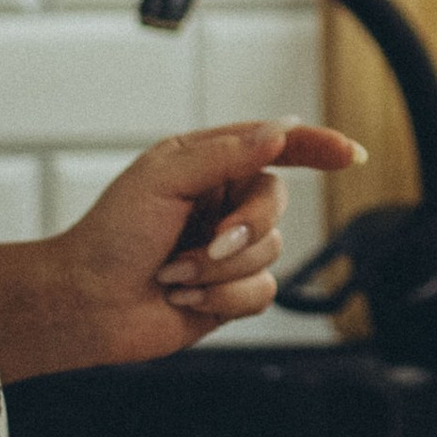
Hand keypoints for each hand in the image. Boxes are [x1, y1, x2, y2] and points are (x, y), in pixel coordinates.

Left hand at [0, 120, 366, 376]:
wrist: (87, 303)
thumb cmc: (110, 237)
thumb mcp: (162, 179)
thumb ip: (224, 154)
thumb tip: (279, 133)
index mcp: (208, 162)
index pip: (275, 145)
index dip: (316, 146)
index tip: (349, 154)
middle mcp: (224, 202)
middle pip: (276, 203)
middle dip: (243, 229)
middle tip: (205, 243)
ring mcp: (230, 248)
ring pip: (271, 252)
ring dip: (219, 270)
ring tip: (175, 275)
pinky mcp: (231, 291)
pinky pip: (262, 291)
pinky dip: (221, 299)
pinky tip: (183, 297)